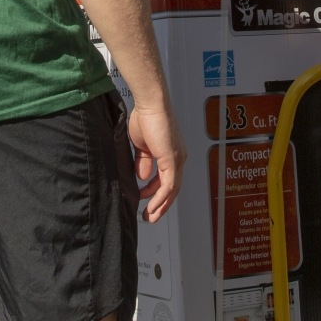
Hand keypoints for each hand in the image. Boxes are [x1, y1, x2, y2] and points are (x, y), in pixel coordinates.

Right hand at [127, 102, 184, 222]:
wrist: (150, 104)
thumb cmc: (145, 118)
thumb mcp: (142, 146)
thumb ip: (143, 162)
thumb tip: (142, 177)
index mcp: (171, 154)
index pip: (166, 179)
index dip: (154, 192)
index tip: (143, 200)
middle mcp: (178, 158)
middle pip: (172, 188)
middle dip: (160, 204)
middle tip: (149, 216)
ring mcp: (177, 159)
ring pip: (172, 190)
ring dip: (160, 205)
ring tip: (149, 216)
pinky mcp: (173, 160)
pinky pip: (168, 185)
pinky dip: (160, 198)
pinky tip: (151, 206)